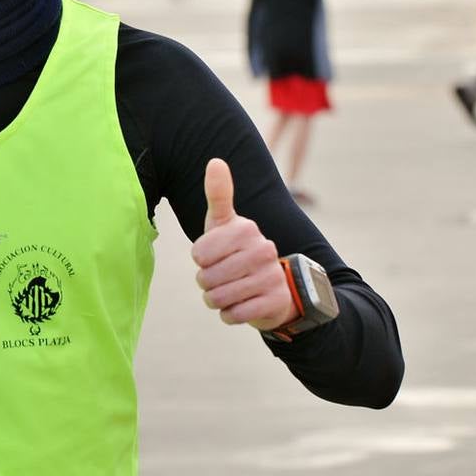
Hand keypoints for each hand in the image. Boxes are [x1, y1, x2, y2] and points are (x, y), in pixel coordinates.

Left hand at [191, 159, 296, 331]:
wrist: (273, 287)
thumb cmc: (237, 251)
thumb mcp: (224, 223)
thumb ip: (218, 193)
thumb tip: (215, 161)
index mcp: (246, 229)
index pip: (199, 254)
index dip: (200, 260)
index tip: (213, 256)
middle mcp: (263, 250)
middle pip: (207, 278)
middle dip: (207, 283)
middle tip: (220, 278)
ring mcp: (272, 275)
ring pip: (220, 298)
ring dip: (216, 300)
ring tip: (227, 292)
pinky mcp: (277, 301)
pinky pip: (236, 314)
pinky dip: (230, 315)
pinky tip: (239, 306)